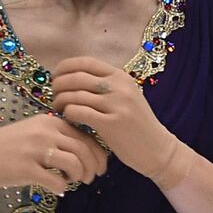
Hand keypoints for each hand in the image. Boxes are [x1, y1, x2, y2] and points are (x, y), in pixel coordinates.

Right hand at [0, 113, 107, 195]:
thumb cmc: (5, 146)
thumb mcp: (33, 132)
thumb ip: (57, 137)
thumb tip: (85, 154)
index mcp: (50, 121)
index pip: (86, 135)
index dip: (98, 154)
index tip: (100, 167)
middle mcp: (45, 132)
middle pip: (84, 149)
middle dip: (93, 167)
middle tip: (91, 178)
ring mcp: (35, 149)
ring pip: (74, 164)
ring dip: (79, 177)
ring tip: (74, 182)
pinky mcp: (25, 168)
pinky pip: (55, 181)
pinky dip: (62, 187)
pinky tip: (58, 189)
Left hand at [48, 55, 177, 177]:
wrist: (157, 149)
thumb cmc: (137, 125)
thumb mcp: (126, 97)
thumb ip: (106, 85)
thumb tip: (74, 77)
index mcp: (121, 76)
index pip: (86, 62)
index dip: (65, 67)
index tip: (56, 77)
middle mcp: (119, 87)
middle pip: (77, 77)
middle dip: (59, 85)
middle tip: (54, 96)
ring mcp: (116, 105)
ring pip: (75, 95)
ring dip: (60, 102)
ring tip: (59, 109)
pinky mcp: (112, 124)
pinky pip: (78, 112)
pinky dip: (68, 114)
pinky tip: (68, 119)